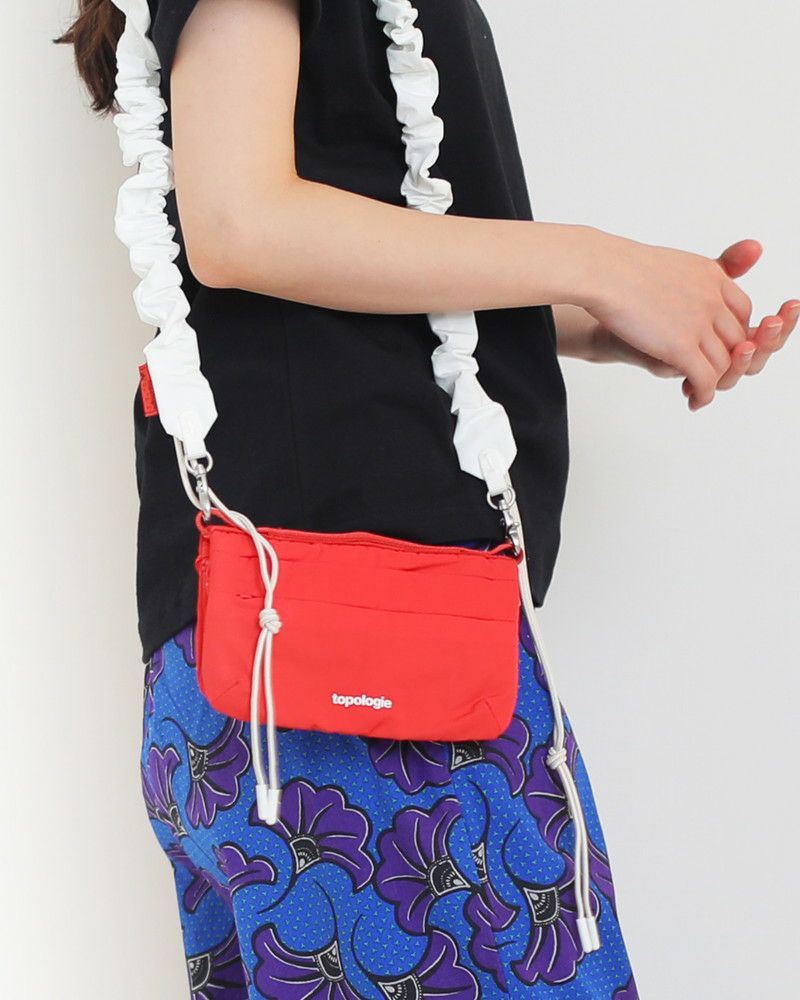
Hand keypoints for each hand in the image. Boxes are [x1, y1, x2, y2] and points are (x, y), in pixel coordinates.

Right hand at [580, 232, 796, 409]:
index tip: (715, 346)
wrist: (601, 273)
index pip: (741, 310)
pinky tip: (694, 401)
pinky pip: (705, 378)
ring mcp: (700, 323)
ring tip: (696, 391)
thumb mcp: (663, 267)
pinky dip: (703, 394)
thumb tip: (681, 300)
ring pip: (723, 363)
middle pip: (736, 339)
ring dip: (713, 382)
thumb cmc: (618, 268)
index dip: (732, 333)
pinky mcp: (682, 346)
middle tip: (706, 374)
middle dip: (725, 361)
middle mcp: (712, 298)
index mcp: (710, 275)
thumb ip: (683, 281)